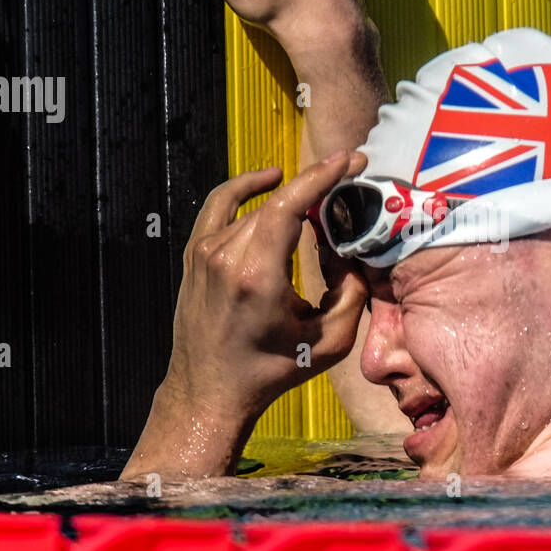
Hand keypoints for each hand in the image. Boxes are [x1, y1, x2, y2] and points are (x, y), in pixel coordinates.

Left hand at [123, 152, 368, 478]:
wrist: (209, 391)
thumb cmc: (269, 372)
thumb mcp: (329, 343)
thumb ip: (353, 293)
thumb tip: (356, 252)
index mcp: (258, 276)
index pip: (290, 204)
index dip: (322, 176)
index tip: (349, 159)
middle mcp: (226, 256)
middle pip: (278, 204)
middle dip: (316, 190)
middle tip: (348, 185)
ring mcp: (205, 252)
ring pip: (257, 210)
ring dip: (290, 202)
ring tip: (322, 202)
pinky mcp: (195, 254)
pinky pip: (221, 205)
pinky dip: (246, 187)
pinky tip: (271, 179)